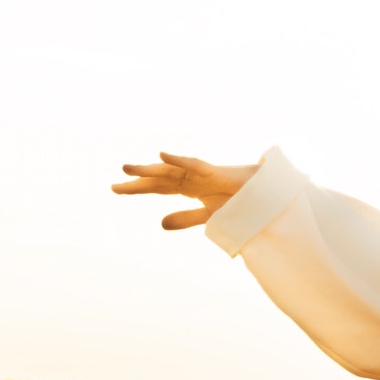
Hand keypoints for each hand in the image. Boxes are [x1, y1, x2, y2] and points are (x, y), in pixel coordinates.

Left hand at [112, 152, 257, 230]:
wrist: (266, 198)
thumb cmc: (240, 202)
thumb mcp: (207, 216)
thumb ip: (185, 218)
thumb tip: (160, 224)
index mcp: (190, 187)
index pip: (158, 187)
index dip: (137, 187)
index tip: (115, 189)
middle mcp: (192, 178)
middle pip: (160, 179)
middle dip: (137, 181)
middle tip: (113, 187)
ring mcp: (203, 174)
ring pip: (172, 171)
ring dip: (150, 169)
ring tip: (127, 169)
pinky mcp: (216, 173)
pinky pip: (195, 164)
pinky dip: (179, 160)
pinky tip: (162, 156)